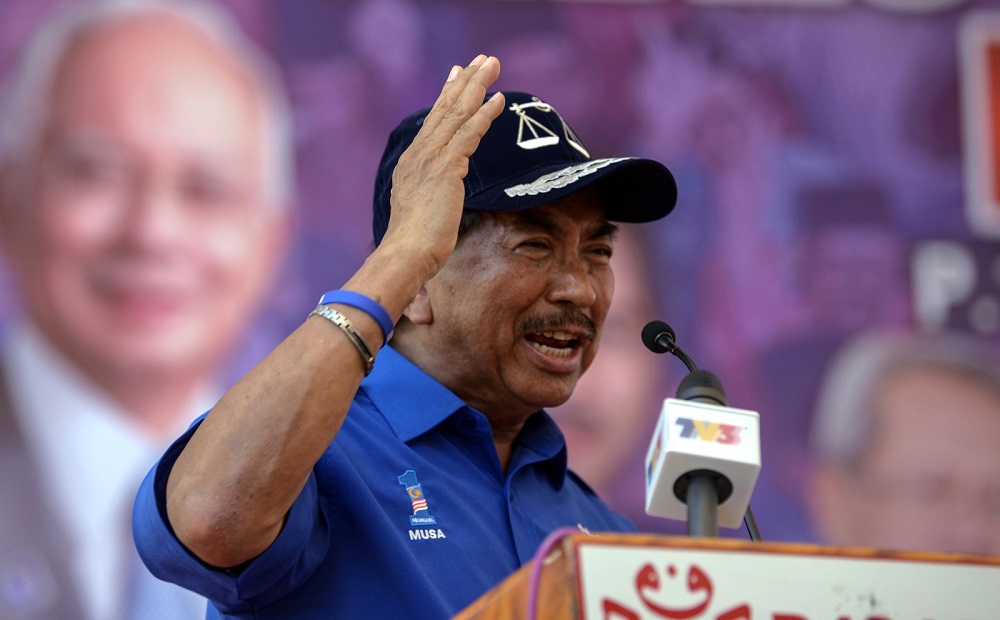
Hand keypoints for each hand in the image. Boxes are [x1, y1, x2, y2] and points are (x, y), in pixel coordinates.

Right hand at [380, 55, 503, 279]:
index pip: (432, 121)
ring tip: (492, 65)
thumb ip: (428, 195)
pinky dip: (484, 115)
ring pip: (457, 113)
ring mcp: (431, 159)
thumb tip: (438, 196)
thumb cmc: (414, 243)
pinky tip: (498, 100)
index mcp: (411, 162)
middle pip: (445, 108)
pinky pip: (469, 134)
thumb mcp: (419, 210)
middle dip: (465, 80)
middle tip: (482, 59)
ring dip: (477, 86)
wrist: (406, 253)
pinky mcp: (447, 168)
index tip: (457, 74)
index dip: (447, 95)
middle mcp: (419, 154)